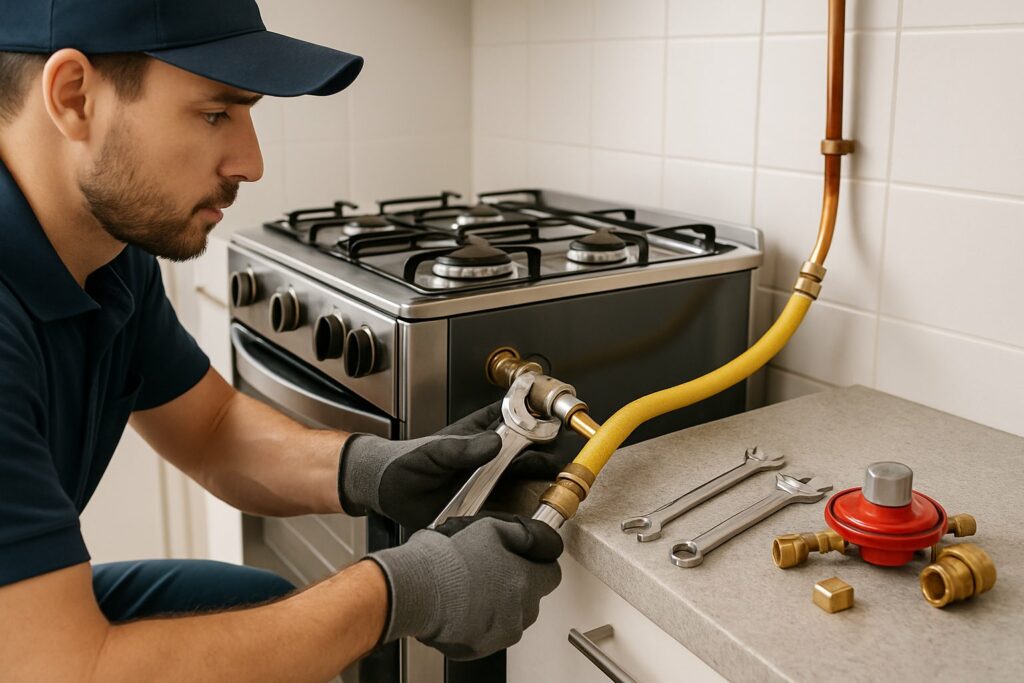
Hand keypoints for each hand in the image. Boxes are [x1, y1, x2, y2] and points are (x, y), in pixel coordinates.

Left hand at [338, 401, 567, 528]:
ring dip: (542, 482)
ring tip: (558, 488)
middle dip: (549, 454)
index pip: (516, 417)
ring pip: (526, 479)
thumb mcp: (431, 452)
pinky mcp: (484, 506)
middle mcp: (489, 456)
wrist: (385, 493)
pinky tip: (534, 517)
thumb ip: (460, 448)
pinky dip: (524, 512)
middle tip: (562, 464)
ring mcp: (489, 481)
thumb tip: (493, 443)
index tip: (557, 420)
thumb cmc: (404, 463)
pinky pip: (510, 508)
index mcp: (479, 433)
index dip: (538, 415)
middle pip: (531, 451)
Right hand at [367, 513, 562, 659]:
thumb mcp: (490, 528)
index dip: (538, 562)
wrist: (415, 589)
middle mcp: (519, 613)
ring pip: (511, 617)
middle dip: (517, 584)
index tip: (525, 558)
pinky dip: (480, 621)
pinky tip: (461, 603)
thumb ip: (524, 533)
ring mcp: (500, 634)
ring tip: (472, 586)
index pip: (552, 574)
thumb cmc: (446, 560)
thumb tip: (541, 538)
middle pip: (531, 598)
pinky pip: (488, 633)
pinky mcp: (479, 648)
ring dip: (499, 604)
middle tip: (491, 569)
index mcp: (525, 581)